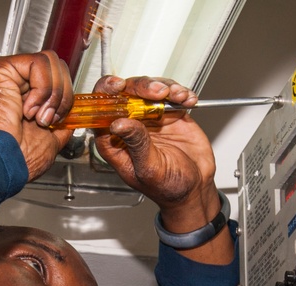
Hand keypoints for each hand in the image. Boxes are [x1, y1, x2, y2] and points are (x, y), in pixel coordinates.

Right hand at [0, 52, 74, 180]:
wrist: (1, 162)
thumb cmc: (15, 158)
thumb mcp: (50, 141)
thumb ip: (61, 125)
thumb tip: (72, 115)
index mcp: (26, 98)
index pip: (58, 79)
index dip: (66, 97)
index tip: (56, 121)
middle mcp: (17, 83)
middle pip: (58, 67)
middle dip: (62, 96)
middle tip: (46, 119)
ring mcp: (10, 73)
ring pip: (52, 62)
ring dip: (52, 94)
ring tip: (36, 115)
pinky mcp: (3, 67)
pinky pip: (40, 63)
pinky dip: (41, 89)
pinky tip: (26, 109)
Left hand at [91, 75, 221, 237]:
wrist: (194, 189)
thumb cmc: (166, 187)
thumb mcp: (149, 168)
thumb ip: (136, 144)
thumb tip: (118, 123)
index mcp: (114, 140)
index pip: (101, 110)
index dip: (105, 93)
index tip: (117, 86)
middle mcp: (129, 126)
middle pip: (126, 93)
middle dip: (141, 87)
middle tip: (157, 92)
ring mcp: (149, 117)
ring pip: (148, 89)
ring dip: (163, 87)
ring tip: (176, 96)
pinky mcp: (169, 113)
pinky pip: (171, 94)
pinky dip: (179, 92)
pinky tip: (186, 100)